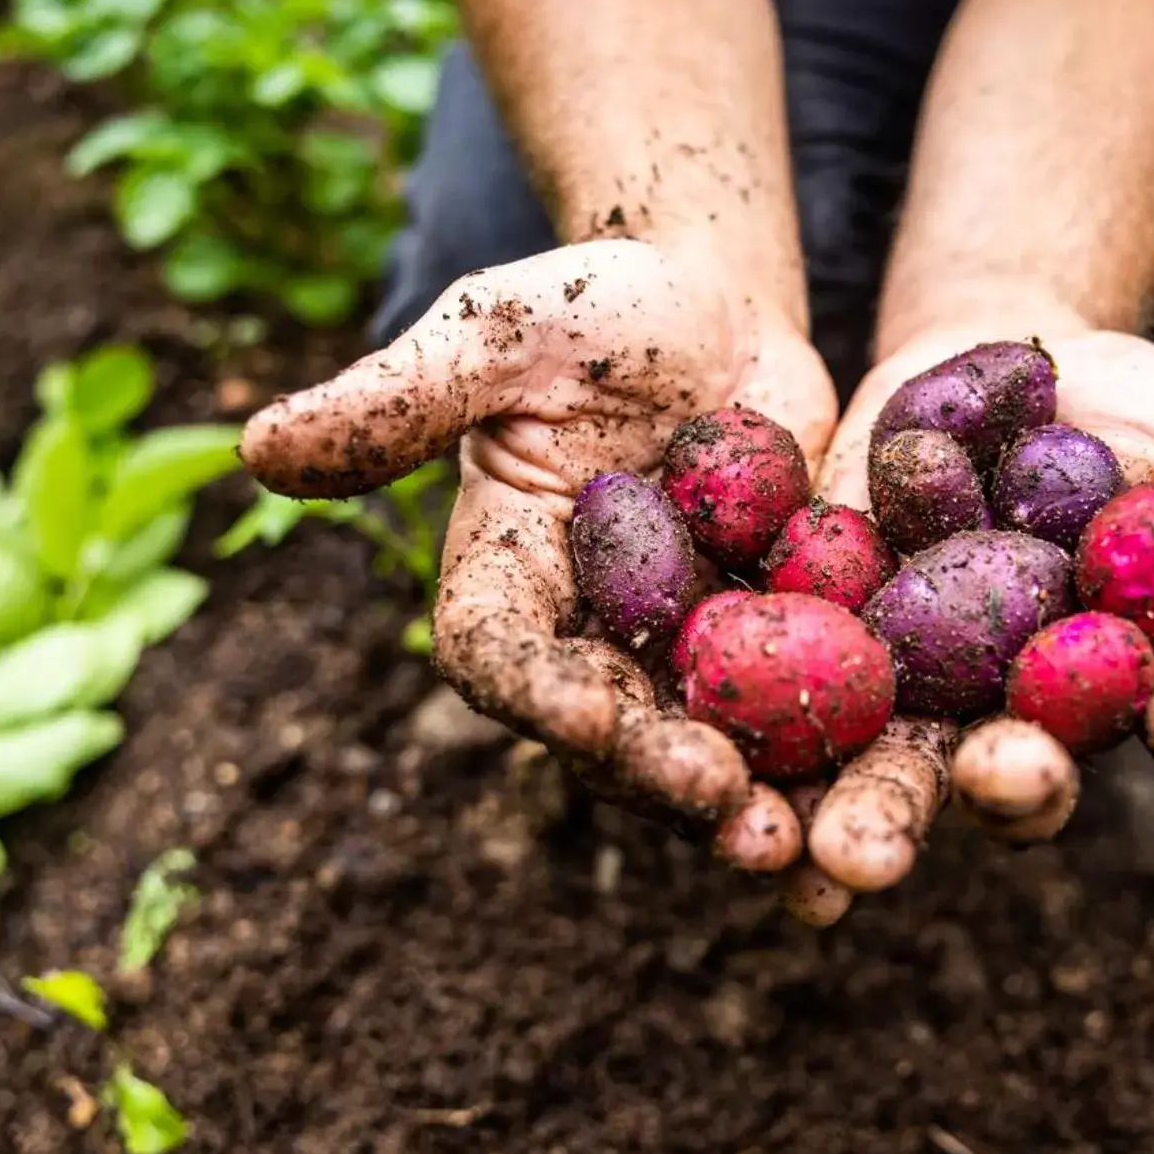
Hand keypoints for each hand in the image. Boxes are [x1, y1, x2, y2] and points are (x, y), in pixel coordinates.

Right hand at [238, 238, 840, 861]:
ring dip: (766, 801)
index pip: (509, 662)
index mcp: (506, 586)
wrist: (713, 306)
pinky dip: (845, 758)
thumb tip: (258, 447)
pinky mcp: (784, 644)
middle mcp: (590, 645)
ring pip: (721, 748)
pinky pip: (811, 714)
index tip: (592, 719)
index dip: (545, 696)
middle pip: (621, 734)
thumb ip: (397, 400)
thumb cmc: (587, 309)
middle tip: (735, 819)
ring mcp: (690, 656)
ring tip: (814, 847)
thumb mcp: (494, 335)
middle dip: (672, 779)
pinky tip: (895, 790)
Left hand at [783, 302, 1153, 919]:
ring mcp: (924, 693)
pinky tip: (738, 793)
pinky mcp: (829, 655)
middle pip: (1025, 770)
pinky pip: (794, 716)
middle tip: (1007, 777)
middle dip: (1013, 785)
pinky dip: (765, 761)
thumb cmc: (1126, 412)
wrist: (991, 363)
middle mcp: (1028, 711)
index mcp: (1137, 676)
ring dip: (873, 816)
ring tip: (843, 854)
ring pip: (900, 772)